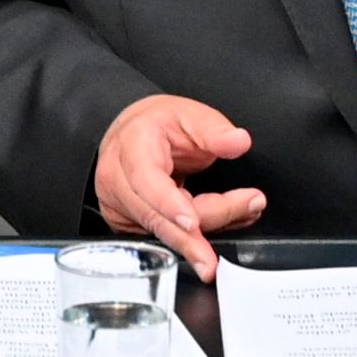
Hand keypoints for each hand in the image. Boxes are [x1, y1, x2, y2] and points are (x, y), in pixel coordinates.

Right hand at [93, 94, 266, 281]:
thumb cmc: (159, 126)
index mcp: (130, 147)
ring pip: (161, 232)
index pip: (146, 181)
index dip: (170, 205)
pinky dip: (190, 238)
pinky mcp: (126, 222)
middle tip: (227, 241)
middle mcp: (117, 180)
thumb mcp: (190, 115)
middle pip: (156, 216)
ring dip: (198, 239)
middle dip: (195, 234)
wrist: (133, 135)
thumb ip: (216, 130)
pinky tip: (213, 234)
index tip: (194, 223)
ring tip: (234, 229)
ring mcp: (117, 205)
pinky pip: (161, 236)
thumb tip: (239, 141)